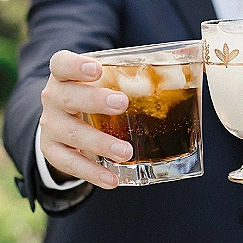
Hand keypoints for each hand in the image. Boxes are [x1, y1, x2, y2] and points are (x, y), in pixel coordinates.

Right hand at [39, 50, 131, 188]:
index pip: (61, 64)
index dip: (75, 65)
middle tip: (121, 103)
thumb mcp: (105, 81)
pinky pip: (70, 163)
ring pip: (70, 133)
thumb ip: (135, 74)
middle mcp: (53, 98)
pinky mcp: (52, 150)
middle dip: (94, 100)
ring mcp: (50, 125)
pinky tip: (112, 180)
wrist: (64, 121)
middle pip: (66, 96)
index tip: (96, 69)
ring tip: (126, 151)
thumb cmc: (94, 95)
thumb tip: (192, 62)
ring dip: (99, 142)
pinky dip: (92, 172)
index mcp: (64, 75)